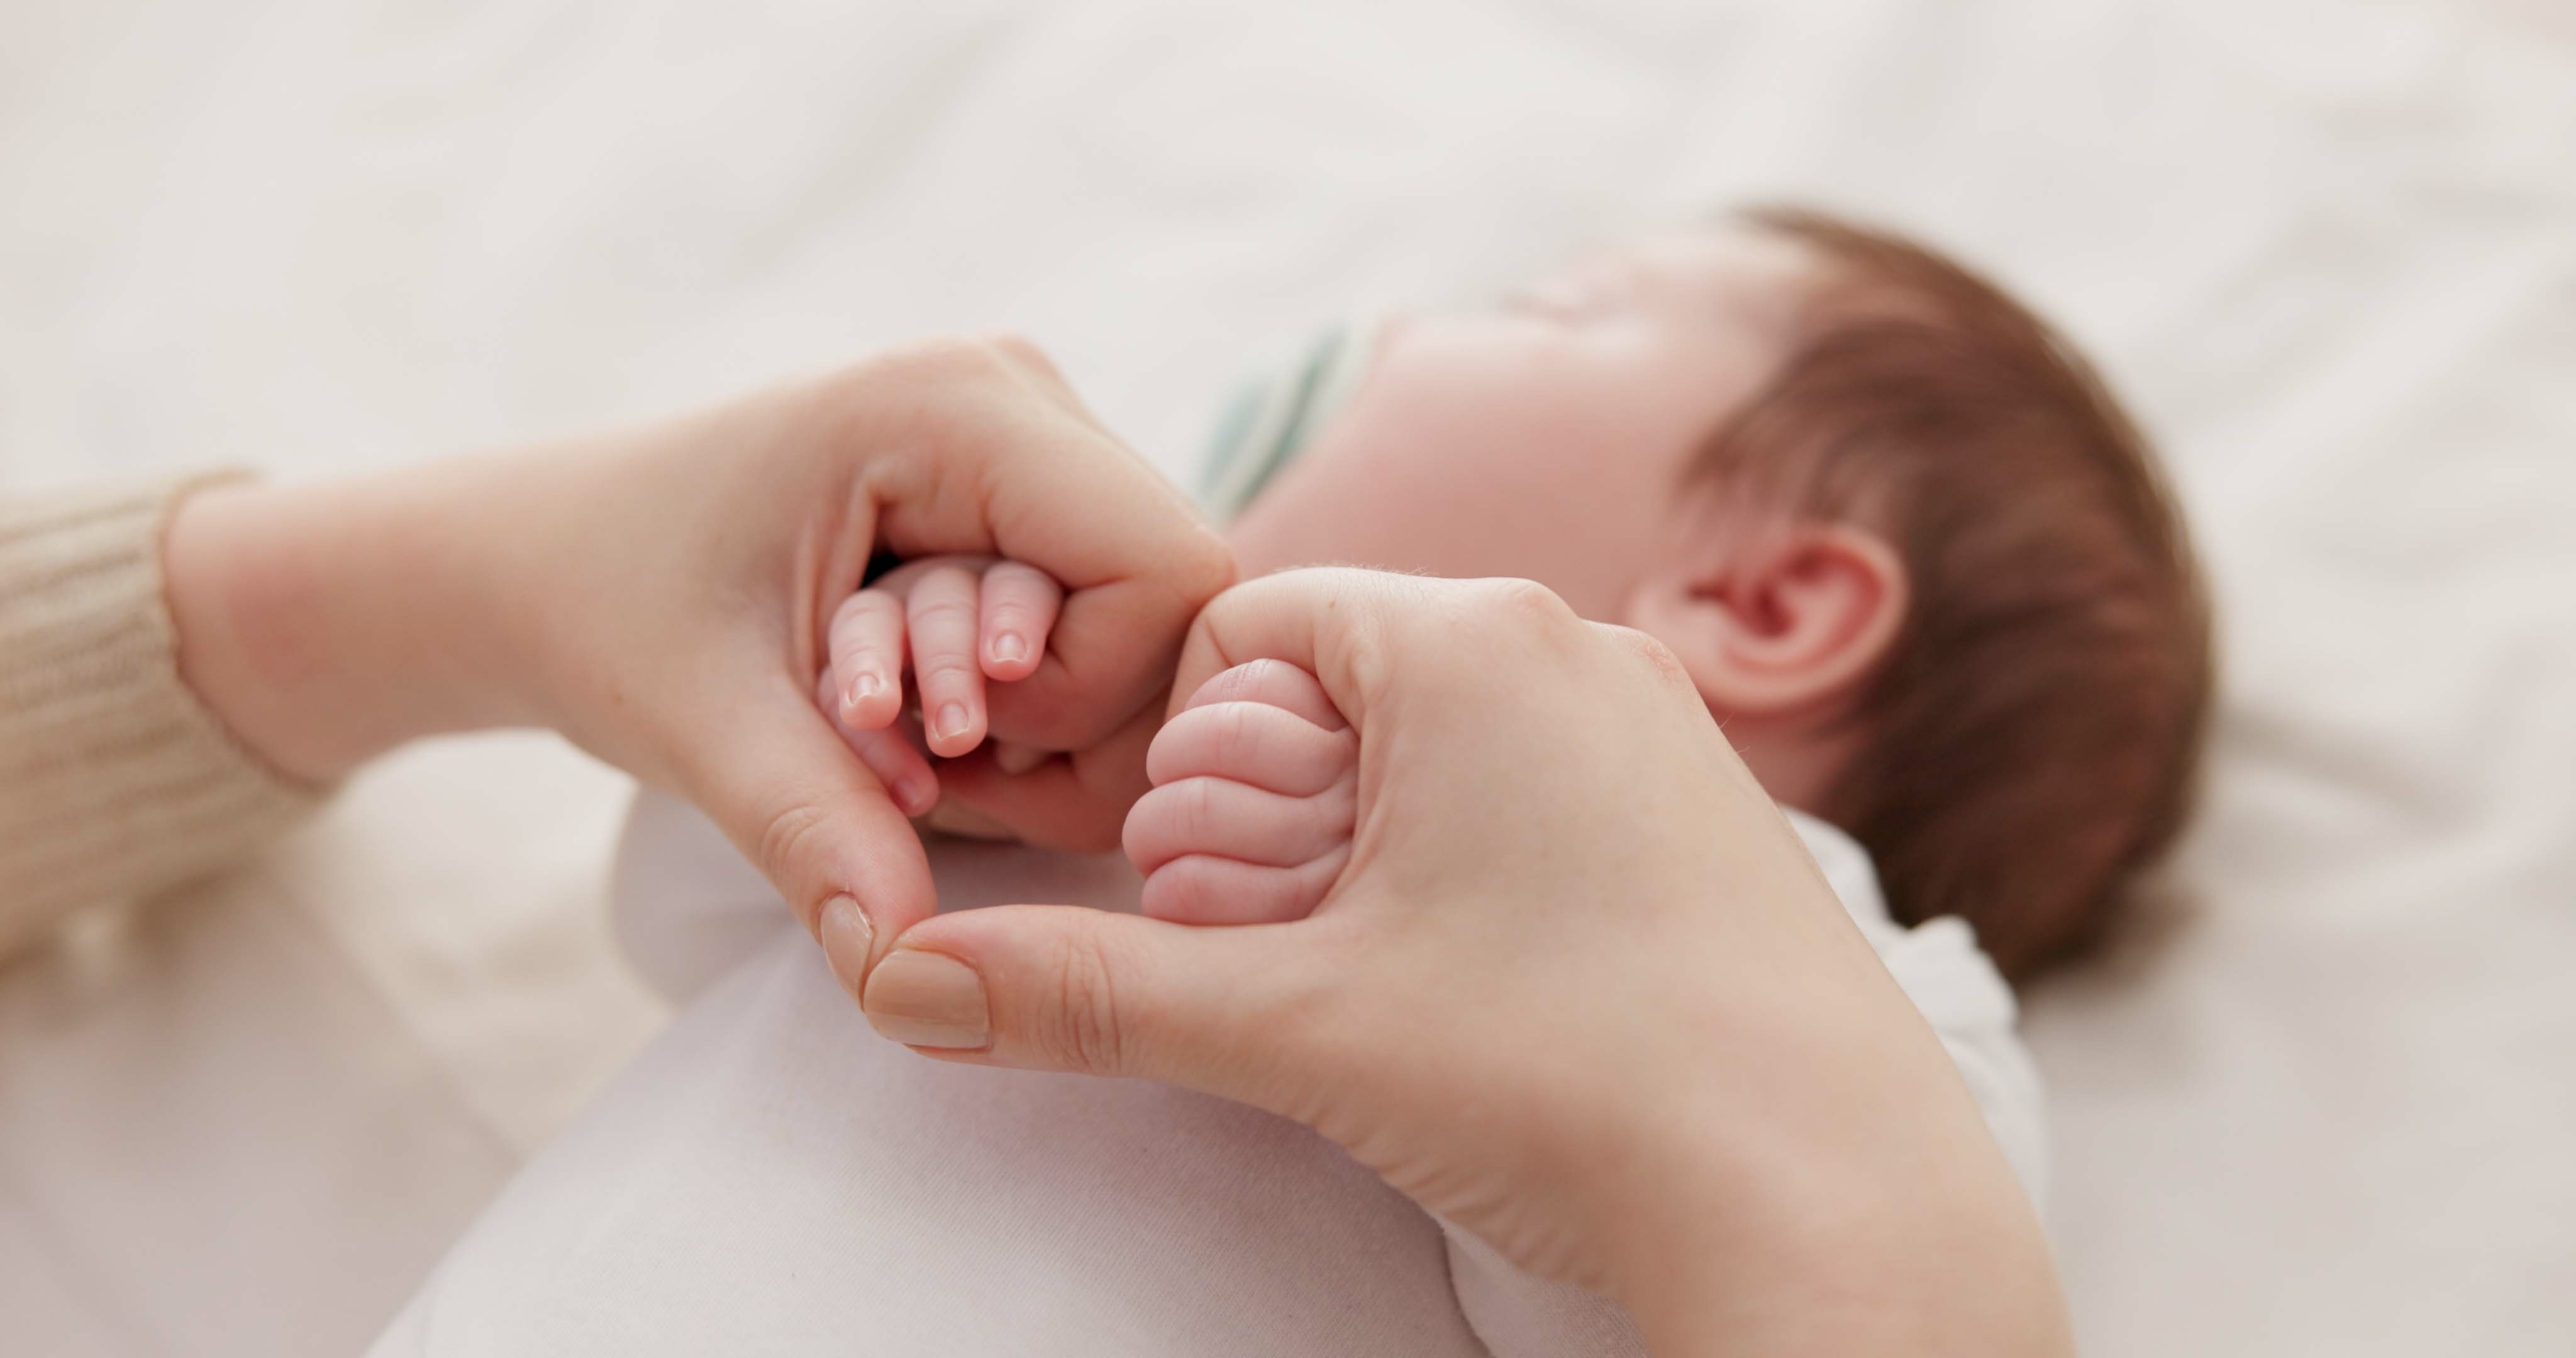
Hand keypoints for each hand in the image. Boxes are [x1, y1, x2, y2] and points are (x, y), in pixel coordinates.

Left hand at [164, 336, 1232, 979]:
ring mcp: (1030, 443)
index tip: (959, 743)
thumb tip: (908, 968)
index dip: (1098, 695)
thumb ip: (814, 830)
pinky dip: (1023, 707)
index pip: (1172, 569)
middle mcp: (1022, 397)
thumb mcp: (703, 726)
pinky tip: (923, 728)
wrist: (541, 562)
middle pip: (1172, 602)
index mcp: (964, 405)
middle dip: (1065, 722)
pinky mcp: (1021, 500)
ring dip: (1035, 724)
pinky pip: (1096, 625)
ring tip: (903, 747)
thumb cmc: (605, 609)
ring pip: (1142, 626)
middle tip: (925, 768)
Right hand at [854, 569, 2069, 1355]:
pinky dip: (1474, 869)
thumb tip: (907, 981)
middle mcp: (1584, 652)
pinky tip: (1489, 993)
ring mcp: (1666, 731)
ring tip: (1381, 980)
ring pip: (1445, 743)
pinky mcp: (1712, 815)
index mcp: (1476, 643)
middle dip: (1273, 809)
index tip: (1200, 874)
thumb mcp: (1296, 1024)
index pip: (1252, 623)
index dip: (1189, 749)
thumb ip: (1090, 989)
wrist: (1829, 1203)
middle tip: (1281, 947)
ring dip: (1368, 848)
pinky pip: (1544, 792)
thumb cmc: (1573, 1081)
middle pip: (1344, 683)